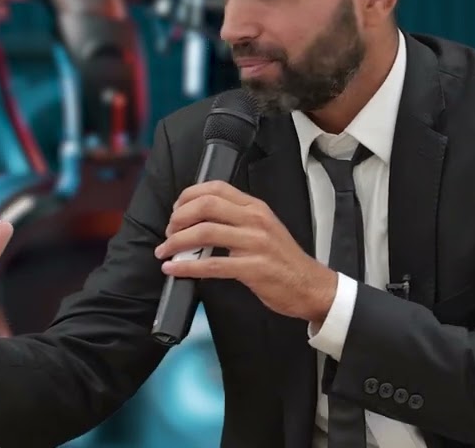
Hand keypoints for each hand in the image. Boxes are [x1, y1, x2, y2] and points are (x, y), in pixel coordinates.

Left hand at [154, 181, 336, 323]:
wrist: (310, 286)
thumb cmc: (284, 260)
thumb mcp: (264, 228)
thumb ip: (237, 220)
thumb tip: (199, 222)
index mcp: (256, 207)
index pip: (216, 188)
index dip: (188, 196)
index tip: (176, 210)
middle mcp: (255, 220)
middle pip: (206, 206)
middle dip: (178, 218)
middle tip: (169, 232)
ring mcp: (255, 244)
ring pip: (205, 232)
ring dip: (177, 242)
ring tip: (165, 251)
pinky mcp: (253, 269)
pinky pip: (212, 265)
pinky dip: (186, 267)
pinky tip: (173, 269)